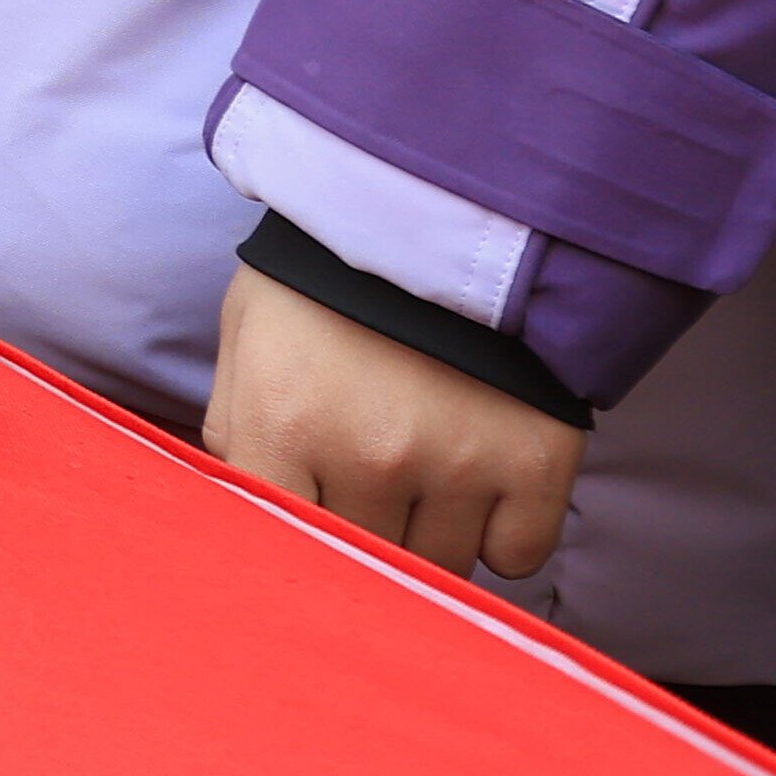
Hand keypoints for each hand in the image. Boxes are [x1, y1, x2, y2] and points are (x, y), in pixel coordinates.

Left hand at [200, 264, 586, 580]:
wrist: (446, 208)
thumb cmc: (329, 278)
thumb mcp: (249, 338)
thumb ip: (238, 431)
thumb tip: (252, 512)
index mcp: (284, 424)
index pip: (282, 548)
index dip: (298, 545)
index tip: (314, 524)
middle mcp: (370, 456)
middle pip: (369, 564)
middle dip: (366, 532)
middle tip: (373, 483)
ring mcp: (458, 464)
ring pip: (440, 567)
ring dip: (431, 535)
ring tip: (427, 466)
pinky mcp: (536, 464)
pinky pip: (516, 556)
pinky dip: (501, 534)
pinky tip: (483, 479)